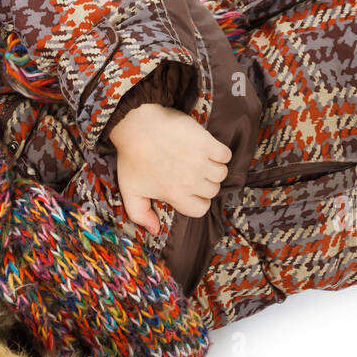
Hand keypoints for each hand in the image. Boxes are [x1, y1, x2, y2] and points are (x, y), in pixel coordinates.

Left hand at [111, 102, 231, 232]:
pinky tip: (208, 150)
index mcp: (175, 194)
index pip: (200, 209)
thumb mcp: (130, 191)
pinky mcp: (206, 143)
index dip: (196, 201)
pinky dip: (221, 154)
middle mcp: (190, 181)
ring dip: (214, 169)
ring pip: (221, 174)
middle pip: (212, 191)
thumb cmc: (132, 158)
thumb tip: (155, 231)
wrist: (137, 126)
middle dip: (204, 184)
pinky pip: (226, 155)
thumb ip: (141, 214)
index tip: (190, 191)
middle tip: (192, 172)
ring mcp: (200, 162)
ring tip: (201, 161)